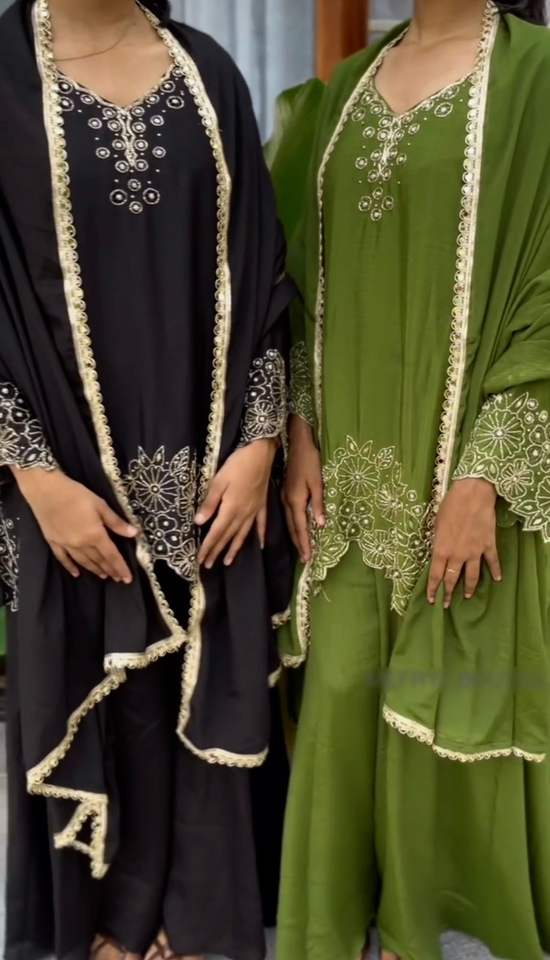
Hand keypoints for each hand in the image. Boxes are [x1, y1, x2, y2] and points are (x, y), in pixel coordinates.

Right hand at [15, 468, 136, 581]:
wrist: (46, 490)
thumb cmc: (75, 494)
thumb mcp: (100, 505)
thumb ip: (116, 522)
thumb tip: (133, 533)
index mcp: (95, 534)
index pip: (111, 556)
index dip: (121, 568)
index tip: (127, 579)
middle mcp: (81, 544)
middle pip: (98, 560)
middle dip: (110, 570)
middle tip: (118, 578)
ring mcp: (66, 544)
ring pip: (83, 562)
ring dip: (94, 569)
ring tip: (103, 576)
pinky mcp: (53, 542)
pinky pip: (63, 559)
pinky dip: (70, 567)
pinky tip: (76, 573)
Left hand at [195, 438, 276, 568]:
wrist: (261, 453)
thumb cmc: (237, 465)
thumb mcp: (218, 481)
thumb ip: (209, 503)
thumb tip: (198, 522)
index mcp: (231, 509)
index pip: (216, 532)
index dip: (208, 547)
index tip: (200, 560)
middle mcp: (243, 514)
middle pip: (228, 536)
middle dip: (217, 551)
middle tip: (208, 565)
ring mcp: (254, 510)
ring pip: (242, 534)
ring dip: (234, 549)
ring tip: (227, 562)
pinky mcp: (262, 505)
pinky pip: (261, 524)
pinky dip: (260, 536)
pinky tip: (259, 545)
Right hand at [282, 415, 323, 563]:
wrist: (296, 443)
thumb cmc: (310, 461)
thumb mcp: (317, 482)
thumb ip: (318, 504)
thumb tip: (320, 525)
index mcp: (295, 500)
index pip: (300, 527)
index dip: (304, 543)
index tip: (308, 558)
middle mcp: (287, 501)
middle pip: (292, 527)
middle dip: (298, 543)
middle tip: (304, 559)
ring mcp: (283, 496)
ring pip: (288, 521)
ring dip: (294, 535)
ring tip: (299, 548)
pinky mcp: (284, 492)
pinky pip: (286, 513)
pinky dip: (291, 524)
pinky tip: (292, 528)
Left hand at [427, 477, 501, 607]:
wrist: (473, 495)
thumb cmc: (450, 506)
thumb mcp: (436, 524)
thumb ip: (437, 541)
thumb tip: (437, 551)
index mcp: (441, 549)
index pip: (435, 575)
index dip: (432, 589)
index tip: (431, 600)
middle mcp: (457, 555)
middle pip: (452, 579)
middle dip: (448, 593)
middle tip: (446, 604)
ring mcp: (474, 552)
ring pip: (472, 576)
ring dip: (469, 588)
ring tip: (466, 596)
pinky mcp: (488, 545)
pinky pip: (492, 562)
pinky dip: (496, 571)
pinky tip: (498, 579)